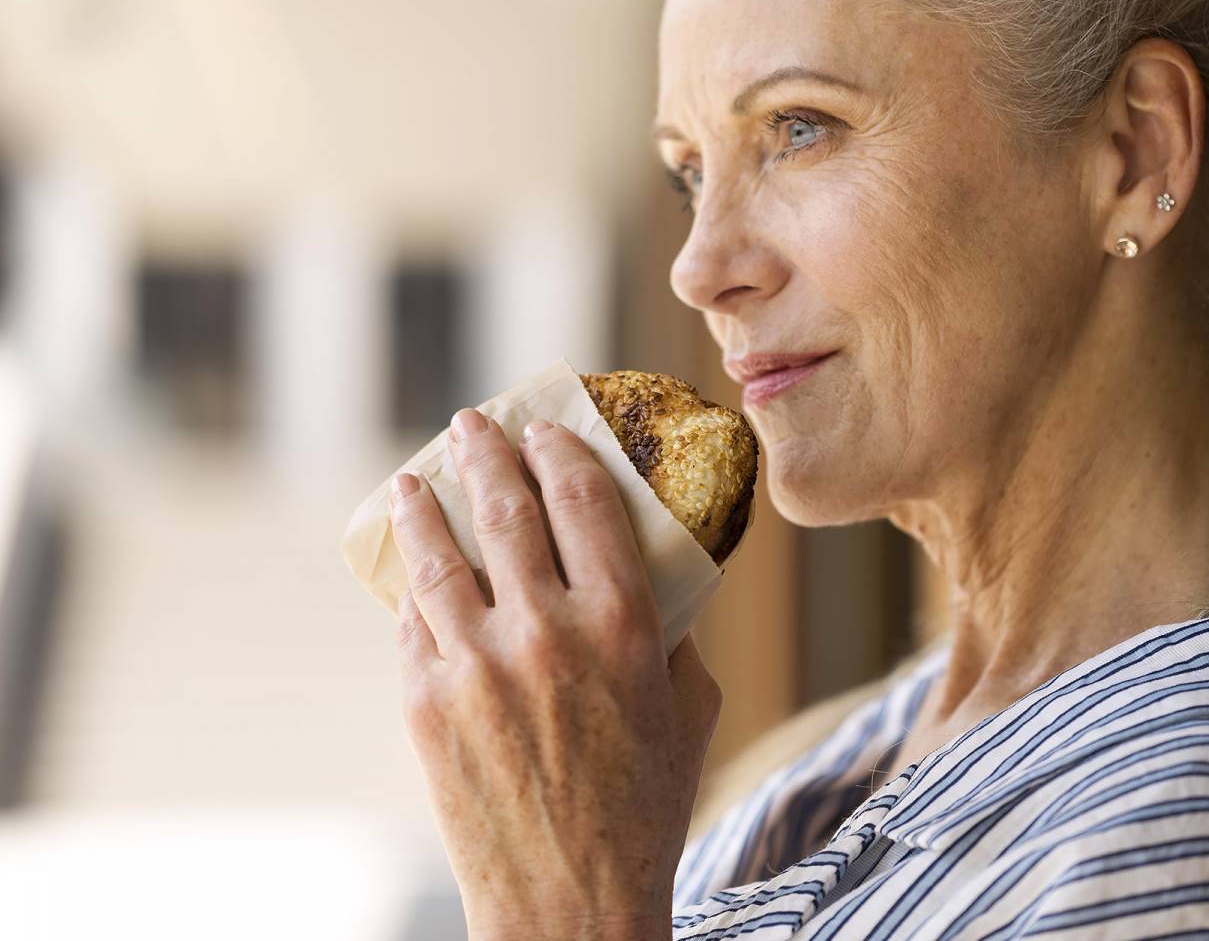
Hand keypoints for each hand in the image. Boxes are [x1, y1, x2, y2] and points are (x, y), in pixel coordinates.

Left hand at [387, 408, 721, 940]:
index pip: (582, 501)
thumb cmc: (644, 807)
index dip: (561, 451)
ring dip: (424, 507)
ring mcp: (476, 665)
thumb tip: (650, 578)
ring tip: (412, 481)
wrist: (569, 902)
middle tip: (470, 425)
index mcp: (620, 622)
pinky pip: (415, 627)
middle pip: (504, 510)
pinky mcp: (426, 705)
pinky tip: (414, 580)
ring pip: (439, 559)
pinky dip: (416, 595)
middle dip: (485, 453)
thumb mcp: (687, 710)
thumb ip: (670, 634)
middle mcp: (545, 630)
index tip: (546, 430)